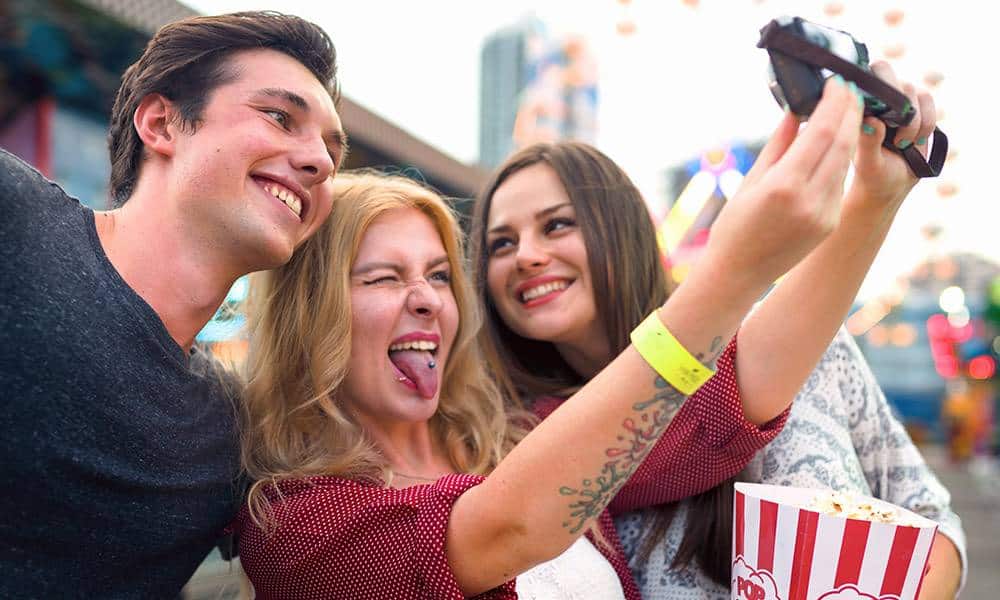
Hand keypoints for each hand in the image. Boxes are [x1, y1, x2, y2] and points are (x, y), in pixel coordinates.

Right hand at [699, 76, 863, 300]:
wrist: (739, 273)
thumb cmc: (734, 225)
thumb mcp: (751, 180)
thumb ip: (779, 144)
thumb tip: (798, 111)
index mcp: (784, 185)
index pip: (822, 133)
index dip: (835, 104)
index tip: (838, 83)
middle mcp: (809, 200)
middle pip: (842, 144)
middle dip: (850, 113)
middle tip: (850, 88)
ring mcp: (824, 214)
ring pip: (844, 163)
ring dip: (848, 134)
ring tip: (844, 110)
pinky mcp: (831, 223)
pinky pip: (838, 183)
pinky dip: (839, 160)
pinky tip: (834, 144)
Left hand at [848, 61, 937, 211]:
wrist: (892, 184)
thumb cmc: (872, 174)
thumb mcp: (868, 162)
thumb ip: (868, 142)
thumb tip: (873, 121)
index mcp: (855, 107)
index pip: (860, 76)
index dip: (872, 82)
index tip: (881, 109)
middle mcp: (875, 98)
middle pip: (888, 72)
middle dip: (897, 100)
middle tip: (896, 126)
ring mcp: (898, 101)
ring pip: (913, 90)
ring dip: (912, 119)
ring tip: (902, 143)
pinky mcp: (919, 108)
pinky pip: (929, 101)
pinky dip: (926, 122)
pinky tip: (916, 141)